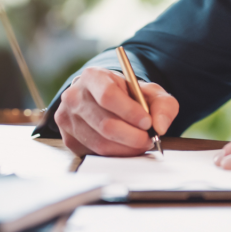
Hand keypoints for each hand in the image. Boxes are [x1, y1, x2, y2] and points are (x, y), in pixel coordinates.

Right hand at [54, 67, 178, 156]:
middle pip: (105, 124)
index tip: (148, 122)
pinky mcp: (68, 139)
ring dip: (126, 148)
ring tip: (141, 143)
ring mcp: (67, 119)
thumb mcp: (150, 92)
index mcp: (92, 77)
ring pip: (100, 142)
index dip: (129, 112)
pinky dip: (115, 154)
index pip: (108, 96)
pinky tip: (125, 146)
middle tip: (149, 138)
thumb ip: (163, 105)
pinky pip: (95, 153)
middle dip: (133, 136)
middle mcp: (74, 96)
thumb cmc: (128, 95)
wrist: (104, 101)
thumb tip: (160, 126)